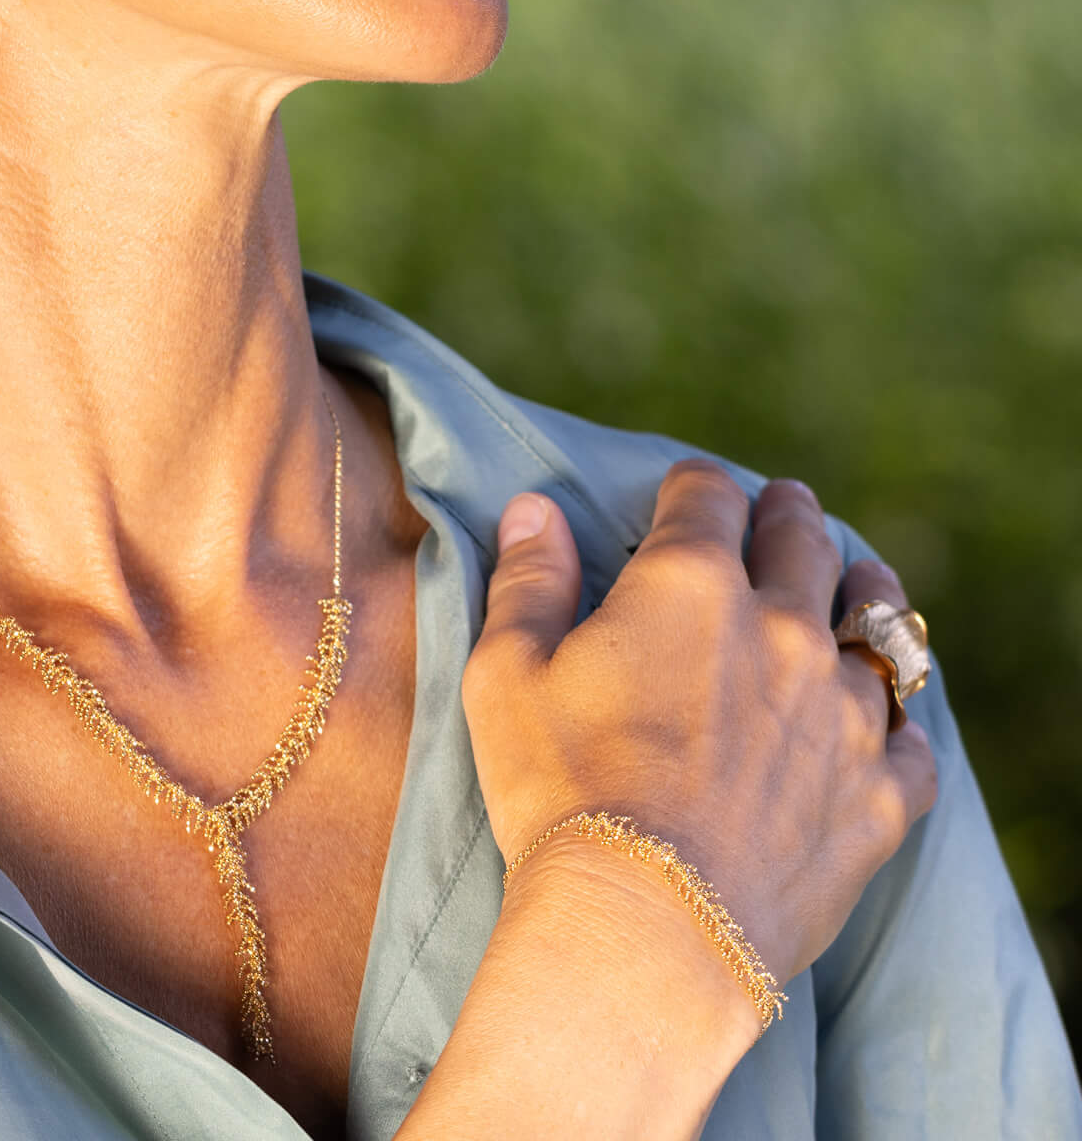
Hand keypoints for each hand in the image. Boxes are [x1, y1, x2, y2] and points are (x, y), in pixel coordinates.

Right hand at [462, 462, 938, 988]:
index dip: (690, 487)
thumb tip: (536, 508)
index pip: (705, 495)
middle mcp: (782, 629)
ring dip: (860, 600)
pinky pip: (912, 741)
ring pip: (878, 629)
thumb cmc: (558, 790)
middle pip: (804, 539)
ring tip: (855, 589)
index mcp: (689, 585)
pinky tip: (881, 725)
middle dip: (788, 515)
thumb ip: (529, 579)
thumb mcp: (506, 673)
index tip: (685, 494)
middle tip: (784, 509)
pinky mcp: (880, 797)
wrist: (643, 930)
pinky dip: (896, 723)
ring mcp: (844, 714)